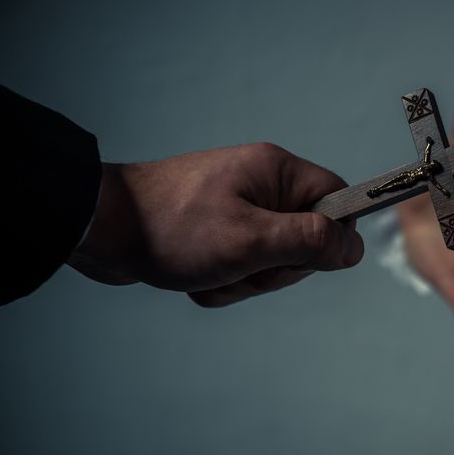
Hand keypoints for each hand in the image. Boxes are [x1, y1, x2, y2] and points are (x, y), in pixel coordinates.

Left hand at [67, 142, 363, 305]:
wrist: (98, 228)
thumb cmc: (174, 228)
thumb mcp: (251, 241)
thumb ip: (310, 243)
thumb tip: (355, 248)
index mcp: (276, 172)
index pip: (338, 199)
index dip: (332, 235)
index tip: (304, 256)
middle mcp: (261, 185)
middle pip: (306, 238)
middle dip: (276, 268)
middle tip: (243, 266)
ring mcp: (238, 209)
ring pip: (272, 260)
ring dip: (245, 280)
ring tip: (210, 273)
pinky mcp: (216, 232)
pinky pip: (242, 267)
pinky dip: (223, 282)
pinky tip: (196, 279)